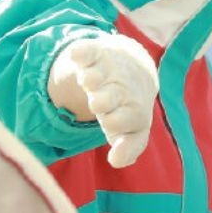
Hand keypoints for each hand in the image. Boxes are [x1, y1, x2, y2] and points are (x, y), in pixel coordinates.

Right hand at [48, 33, 158, 167]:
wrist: (134, 67)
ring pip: (98, 75)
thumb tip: (116, 161)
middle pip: (112, 97)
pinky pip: (89, 51)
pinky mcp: (97, 53)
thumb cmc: (128, 108)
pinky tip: (77, 54)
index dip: (118, 124)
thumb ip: (128, 149)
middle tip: (99, 103)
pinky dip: (82, 52)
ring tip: (89, 81)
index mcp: (133, 112)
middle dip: (104, 101)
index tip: (110, 125)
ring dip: (92, 79)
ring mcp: (109, 71)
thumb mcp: (132, 131)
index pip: (127, 120)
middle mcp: (122, 91)